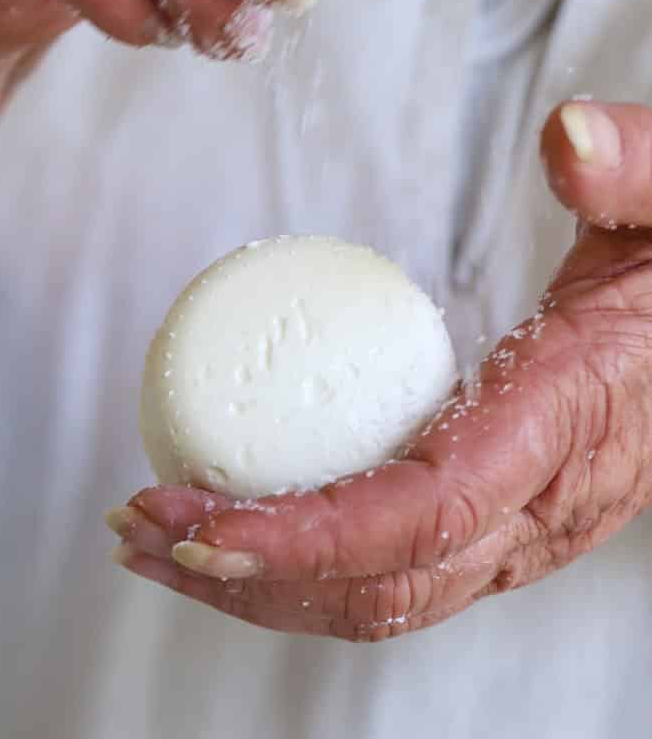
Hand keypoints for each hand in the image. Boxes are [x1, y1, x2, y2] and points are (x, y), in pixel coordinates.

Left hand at [110, 102, 651, 640]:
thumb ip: (637, 167)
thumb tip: (570, 138)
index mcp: (574, 424)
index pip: (423, 516)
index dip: (304, 537)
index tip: (199, 527)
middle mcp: (548, 506)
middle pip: (380, 583)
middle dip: (246, 570)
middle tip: (137, 527)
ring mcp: (527, 534)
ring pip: (379, 600)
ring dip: (255, 584)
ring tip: (150, 543)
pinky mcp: (501, 533)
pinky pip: (389, 574)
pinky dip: (297, 568)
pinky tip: (226, 532)